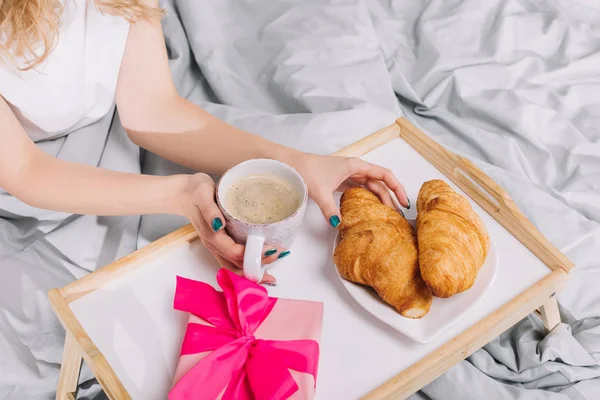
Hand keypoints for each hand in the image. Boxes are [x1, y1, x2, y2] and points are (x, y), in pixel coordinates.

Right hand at [177, 173, 282, 283]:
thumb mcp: (202, 194)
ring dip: (253, 271)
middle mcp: (214, 245)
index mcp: (212, 236)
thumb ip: (209, 210)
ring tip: (272, 274)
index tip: (273, 249)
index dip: (254, 254)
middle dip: (259, 266)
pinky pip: (234, 260)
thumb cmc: (194, 191)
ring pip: (235, 267)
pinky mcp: (221, 243)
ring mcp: (217, 246)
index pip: (235, 252)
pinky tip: (261, 264)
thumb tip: (219, 225)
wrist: (182, 193)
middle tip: (280, 257)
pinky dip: (248, 266)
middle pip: (237, 265)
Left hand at [288, 153, 408, 225]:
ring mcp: (349, 175)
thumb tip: (338, 224)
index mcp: (356, 166)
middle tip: (397, 217)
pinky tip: (369, 211)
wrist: (291, 164)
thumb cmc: (306, 171)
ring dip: (379, 200)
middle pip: (380, 183)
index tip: (404, 202)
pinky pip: (360, 190)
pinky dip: (367, 200)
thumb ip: (329, 208)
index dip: (398, 188)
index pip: (385, 175)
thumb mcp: (319, 191)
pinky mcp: (342, 181)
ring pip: (370, 187)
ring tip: (387, 216)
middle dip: (390, 199)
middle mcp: (355, 169)